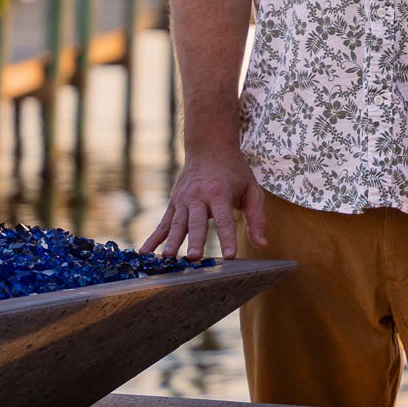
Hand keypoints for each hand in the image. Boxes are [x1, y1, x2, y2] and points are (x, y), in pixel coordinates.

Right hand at [142, 150, 264, 259]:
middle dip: (196, 240)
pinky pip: (163, 223)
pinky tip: (145, 252)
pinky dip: (154, 238)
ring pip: (178, 223)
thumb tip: (262, 245)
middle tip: (195, 257)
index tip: (230, 255)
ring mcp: (183, 200)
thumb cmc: (234, 172)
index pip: (225, 219)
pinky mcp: (174, 203)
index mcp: (220, 193)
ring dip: (173, 241)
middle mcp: (199, 196)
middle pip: (197, 222)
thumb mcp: (252, 190)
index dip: (228, 237)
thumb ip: (257, 218)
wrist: (209, 148)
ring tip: (168, 258)